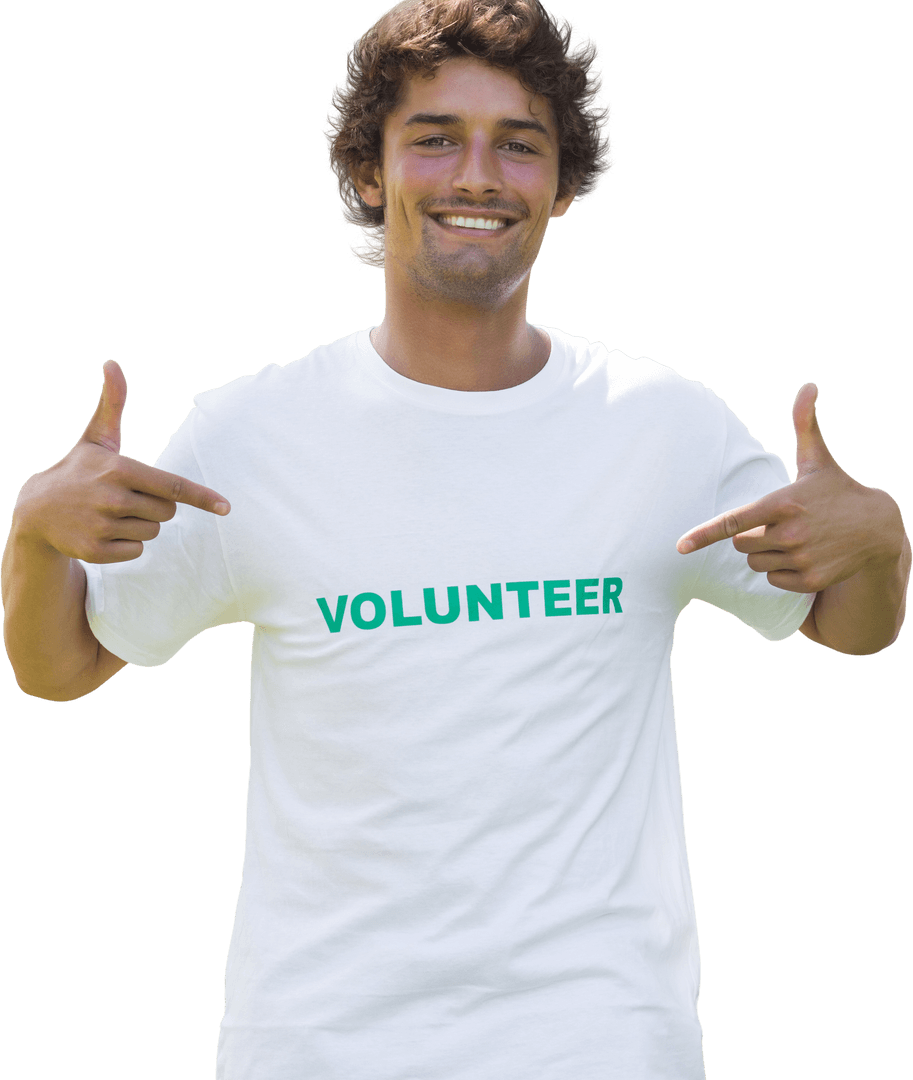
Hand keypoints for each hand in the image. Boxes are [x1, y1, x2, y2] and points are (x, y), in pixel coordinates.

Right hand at [14, 360, 230, 563]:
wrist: (36, 511)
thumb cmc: (78, 470)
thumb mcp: (96, 438)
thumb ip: (112, 403)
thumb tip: (113, 362)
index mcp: (118, 470)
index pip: (172, 486)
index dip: (202, 497)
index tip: (226, 507)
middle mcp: (111, 499)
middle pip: (167, 512)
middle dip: (156, 505)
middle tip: (128, 497)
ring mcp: (102, 527)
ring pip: (153, 532)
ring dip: (141, 525)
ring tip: (112, 513)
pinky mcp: (95, 552)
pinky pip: (137, 552)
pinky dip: (127, 544)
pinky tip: (104, 532)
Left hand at [675, 383, 897, 593]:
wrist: (879, 529)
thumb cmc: (838, 491)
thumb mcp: (818, 459)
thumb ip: (805, 424)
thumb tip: (808, 385)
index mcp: (784, 503)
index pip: (735, 521)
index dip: (704, 534)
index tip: (680, 546)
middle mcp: (791, 533)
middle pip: (741, 545)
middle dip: (751, 536)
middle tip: (777, 524)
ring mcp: (802, 558)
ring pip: (755, 564)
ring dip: (765, 554)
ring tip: (792, 539)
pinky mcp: (811, 580)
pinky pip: (774, 581)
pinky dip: (781, 571)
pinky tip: (802, 556)